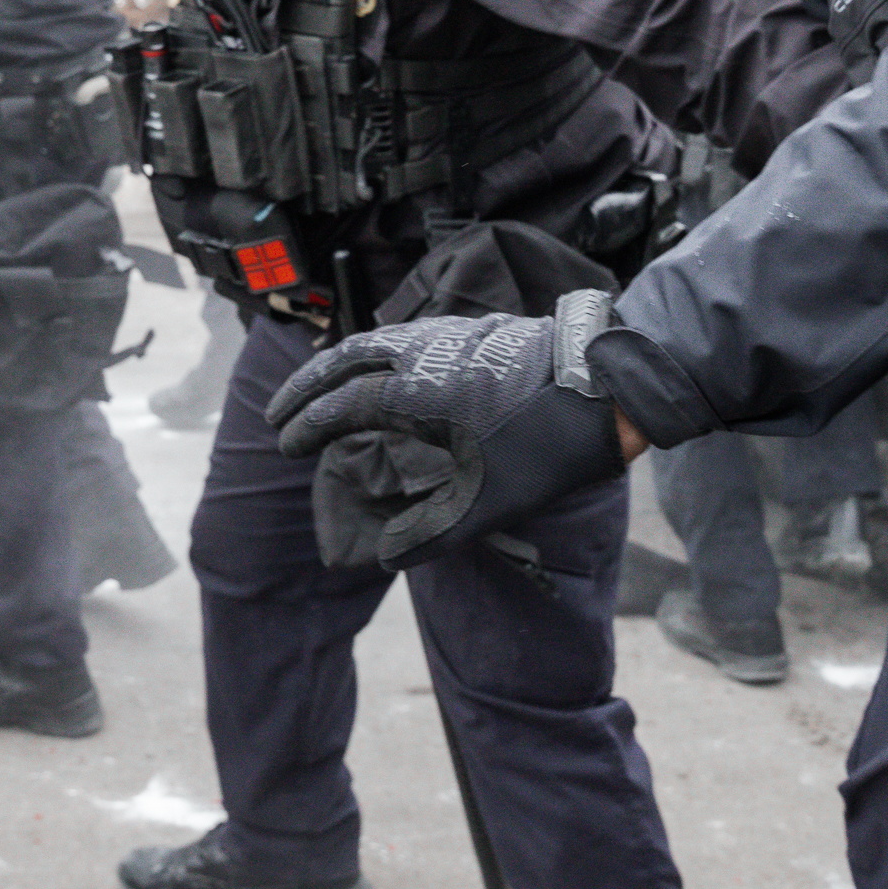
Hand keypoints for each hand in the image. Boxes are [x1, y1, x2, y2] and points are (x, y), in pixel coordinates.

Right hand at [267, 290, 627, 563]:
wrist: (608, 384)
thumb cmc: (547, 446)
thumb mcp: (490, 504)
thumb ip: (432, 534)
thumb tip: (387, 556)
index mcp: (412, 395)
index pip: (339, 408)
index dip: (307, 427)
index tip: (287, 445)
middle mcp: (419, 355)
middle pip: (344, 361)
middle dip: (306, 386)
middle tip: (279, 411)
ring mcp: (447, 337)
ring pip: (376, 341)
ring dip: (340, 364)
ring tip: (322, 388)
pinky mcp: (473, 332)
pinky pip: (407, 337)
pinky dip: (379, 353)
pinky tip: (387, 371)